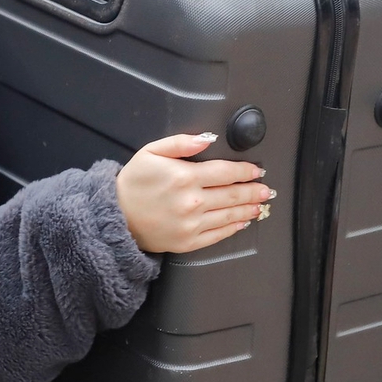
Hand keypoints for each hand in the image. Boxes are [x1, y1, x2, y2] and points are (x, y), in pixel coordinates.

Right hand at [117, 134, 273, 253]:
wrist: (116, 216)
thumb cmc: (133, 182)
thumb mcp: (152, 152)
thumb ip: (181, 143)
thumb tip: (207, 138)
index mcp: (185, 177)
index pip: (225, 172)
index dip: (245, 171)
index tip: (256, 170)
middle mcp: (192, 202)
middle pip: (232, 194)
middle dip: (253, 191)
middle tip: (266, 189)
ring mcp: (191, 225)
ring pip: (229, 216)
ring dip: (248, 210)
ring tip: (260, 206)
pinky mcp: (188, 242)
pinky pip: (217, 236)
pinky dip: (233, 229)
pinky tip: (242, 223)